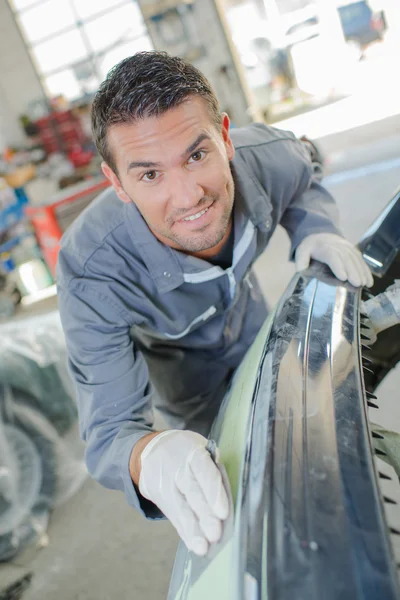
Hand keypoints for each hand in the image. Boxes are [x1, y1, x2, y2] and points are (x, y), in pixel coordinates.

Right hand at [138, 430, 228, 555]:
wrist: (152, 450)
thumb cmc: (186, 451)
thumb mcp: (199, 447)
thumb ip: (213, 465)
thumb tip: (227, 489)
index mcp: (191, 451)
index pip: (203, 471)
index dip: (213, 491)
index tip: (223, 512)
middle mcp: (176, 468)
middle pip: (192, 492)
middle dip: (204, 515)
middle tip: (215, 534)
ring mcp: (164, 484)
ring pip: (180, 508)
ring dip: (193, 530)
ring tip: (203, 547)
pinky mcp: (158, 498)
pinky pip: (173, 517)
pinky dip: (185, 532)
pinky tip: (194, 545)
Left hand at [295, 233, 372, 287]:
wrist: (320, 235)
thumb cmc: (310, 247)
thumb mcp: (301, 251)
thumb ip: (300, 260)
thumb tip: (301, 269)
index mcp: (324, 247)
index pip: (332, 256)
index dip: (338, 266)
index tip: (343, 277)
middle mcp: (338, 246)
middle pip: (346, 258)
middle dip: (353, 271)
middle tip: (357, 284)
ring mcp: (347, 248)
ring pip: (356, 259)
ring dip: (362, 272)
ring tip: (365, 284)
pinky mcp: (353, 251)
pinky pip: (361, 260)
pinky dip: (366, 270)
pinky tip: (370, 281)